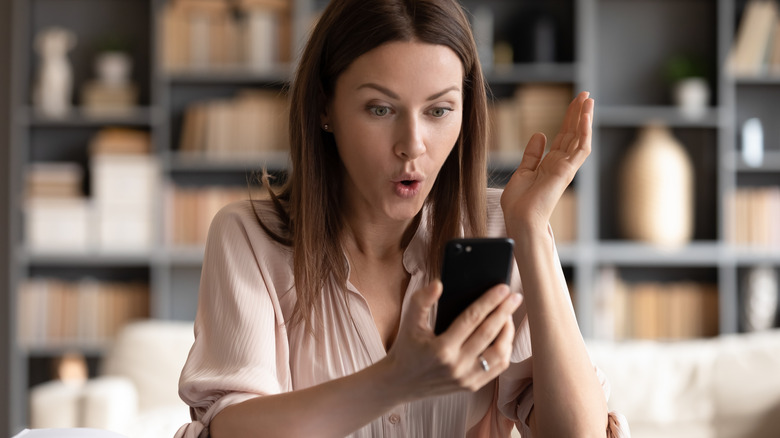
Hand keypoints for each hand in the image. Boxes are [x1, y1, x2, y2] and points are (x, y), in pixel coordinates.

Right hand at [383, 280, 520, 399]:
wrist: (400, 382)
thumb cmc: (406, 348)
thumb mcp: (409, 322)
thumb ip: (422, 300)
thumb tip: (439, 284)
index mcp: (441, 349)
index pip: (472, 319)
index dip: (489, 301)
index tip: (503, 288)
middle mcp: (456, 366)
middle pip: (489, 334)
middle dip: (505, 312)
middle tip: (515, 296)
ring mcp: (466, 379)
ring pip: (499, 354)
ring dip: (507, 333)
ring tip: (508, 316)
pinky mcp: (471, 386)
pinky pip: (497, 368)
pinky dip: (504, 350)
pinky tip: (503, 336)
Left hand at [500, 91, 593, 231]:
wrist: (520, 220)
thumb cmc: (519, 203)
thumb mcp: (522, 171)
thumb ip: (532, 154)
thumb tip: (540, 134)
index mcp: (550, 164)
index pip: (563, 137)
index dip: (568, 119)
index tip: (573, 103)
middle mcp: (561, 164)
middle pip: (573, 133)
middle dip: (578, 113)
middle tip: (585, 94)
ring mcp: (566, 167)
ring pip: (580, 137)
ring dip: (584, 118)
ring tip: (588, 99)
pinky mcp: (567, 171)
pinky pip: (580, 148)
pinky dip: (584, 131)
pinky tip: (585, 115)